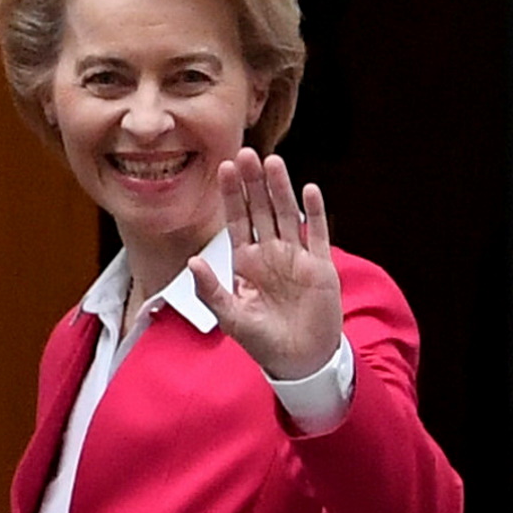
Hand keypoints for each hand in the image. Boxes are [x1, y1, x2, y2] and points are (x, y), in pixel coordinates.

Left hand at [187, 149, 342, 379]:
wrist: (298, 359)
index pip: (237, 220)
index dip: (232, 195)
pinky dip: (315, 213)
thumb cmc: (262, 340)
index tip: (224, 167)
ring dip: (281, 189)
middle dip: (254, 183)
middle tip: (247, 153)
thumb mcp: (230, 316)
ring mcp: (296, 256)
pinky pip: (318, 234)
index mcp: (246, 261)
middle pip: (261, 209)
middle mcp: (270, 253)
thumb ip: (210, 290)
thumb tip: (192, 262)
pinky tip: (309, 191)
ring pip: (287, 215)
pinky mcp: (320, 266)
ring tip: (274, 162)